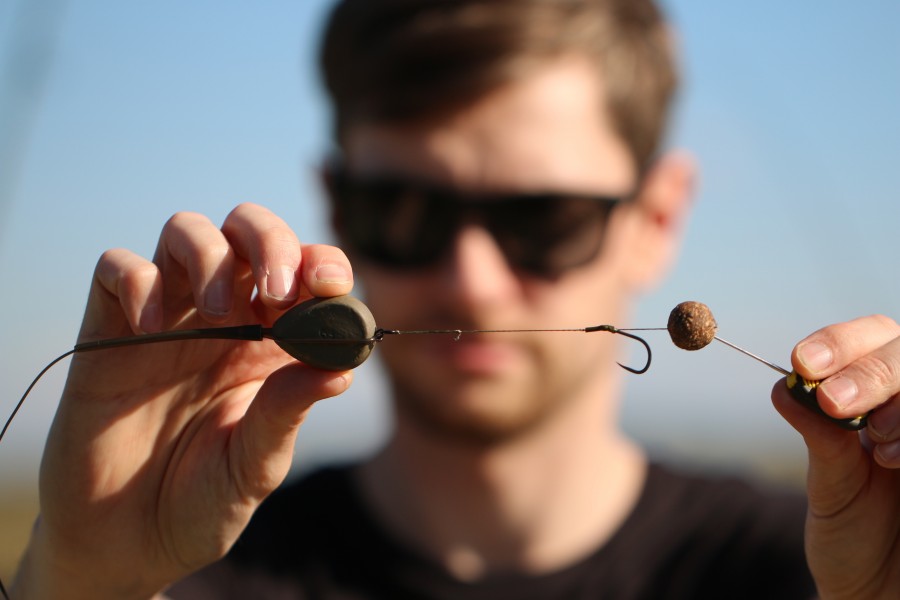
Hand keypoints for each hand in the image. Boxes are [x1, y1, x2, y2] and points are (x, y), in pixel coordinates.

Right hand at [12, 203, 354, 598]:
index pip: (305, 271)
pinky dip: (139, 281)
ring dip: (211, 253)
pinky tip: (152, 327)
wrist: (126, 543)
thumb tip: (341, 368)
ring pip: (186, 230)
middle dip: (272, 241)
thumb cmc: (202, 501)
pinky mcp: (108, 329)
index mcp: (271, 342)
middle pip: (248, 228)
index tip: (331, 288)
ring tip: (217, 313)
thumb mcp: (255, 465)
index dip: (322, 265)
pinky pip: (117, 267)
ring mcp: (167, 316)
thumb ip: (287, 413)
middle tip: (278, 291)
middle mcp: (223, 316)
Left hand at [773, 314, 899, 598]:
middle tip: (835, 401)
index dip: (841, 342)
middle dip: (869, 372)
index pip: (874, 338)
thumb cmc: (856, 536)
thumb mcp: (830, 483)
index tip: (803, 362)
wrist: (883, 593)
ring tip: (876, 444)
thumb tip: (783, 387)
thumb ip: (819, 434)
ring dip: (898, 404)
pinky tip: (895, 461)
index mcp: (882, 394)